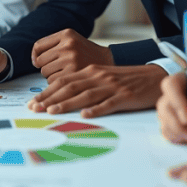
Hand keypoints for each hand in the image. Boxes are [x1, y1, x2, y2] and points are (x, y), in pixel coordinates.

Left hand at [29, 64, 165, 117]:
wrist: (154, 77)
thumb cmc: (125, 80)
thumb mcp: (102, 77)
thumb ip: (84, 84)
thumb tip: (60, 96)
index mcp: (91, 71)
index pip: (63, 81)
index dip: (46, 92)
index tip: (33, 102)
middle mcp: (98, 77)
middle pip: (70, 87)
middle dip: (50, 98)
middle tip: (34, 108)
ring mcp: (111, 86)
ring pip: (85, 94)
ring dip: (67, 103)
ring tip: (52, 111)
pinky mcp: (125, 96)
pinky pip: (109, 103)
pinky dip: (96, 109)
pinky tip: (85, 115)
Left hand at [31, 29, 113, 78]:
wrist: (110, 61)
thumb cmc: (86, 52)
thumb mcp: (72, 40)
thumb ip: (53, 44)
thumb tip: (34, 59)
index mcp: (66, 34)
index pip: (38, 45)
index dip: (35, 55)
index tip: (37, 62)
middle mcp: (68, 45)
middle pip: (40, 60)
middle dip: (44, 66)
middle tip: (55, 68)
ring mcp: (71, 58)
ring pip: (45, 72)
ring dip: (50, 75)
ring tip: (63, 72)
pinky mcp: (74, 72)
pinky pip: (53, 81)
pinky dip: (56, 82)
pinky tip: (67, 79)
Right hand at [157, 70, 186, 142]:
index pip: (170, 85)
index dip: (175, 101)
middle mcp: (178, 93)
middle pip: (163, 105)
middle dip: (175, 121)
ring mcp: (176, 109)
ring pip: (163, 119)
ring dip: (175, 130)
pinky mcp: (177, 123)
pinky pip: (166, 130)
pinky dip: (174, 137)